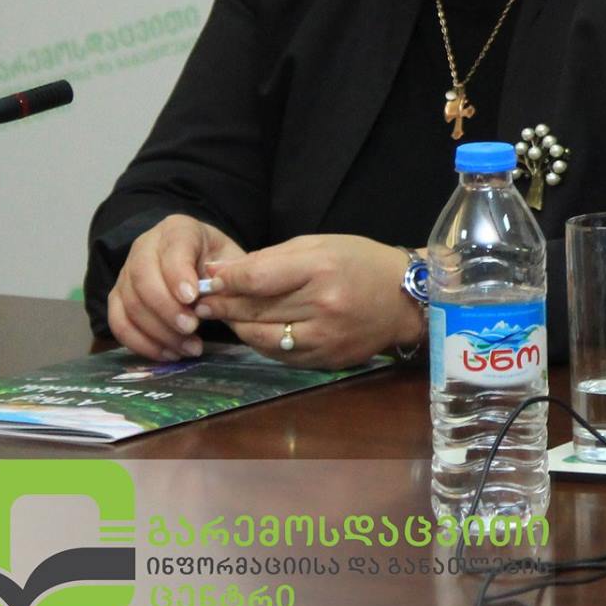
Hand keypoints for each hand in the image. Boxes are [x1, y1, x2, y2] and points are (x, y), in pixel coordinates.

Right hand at [106, 214, 244, 361]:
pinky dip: (142, 343)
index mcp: (178, 230)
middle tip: (192, 328)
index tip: (192, 298)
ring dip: (158, 332)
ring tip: (189, 348)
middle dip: (166, 308)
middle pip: (143, 278)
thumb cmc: (218, 263)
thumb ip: (231, 275)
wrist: (199, 264)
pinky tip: (169, 354)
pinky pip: (119, 324)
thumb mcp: (232, 261)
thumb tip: (225, 292)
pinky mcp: (118, 298)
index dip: (178, 274)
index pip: (172, 249)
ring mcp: (126, 273)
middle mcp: (145, 247)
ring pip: (130, 305)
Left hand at [196, 234, 421, 368]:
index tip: (205, 278)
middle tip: (199, 301)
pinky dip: (259, 342)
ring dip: (235, 326)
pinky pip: (277, 354)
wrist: (406, 299)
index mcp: (322, 269)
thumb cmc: (362, 263)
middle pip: (254, 309)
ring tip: (221, 316)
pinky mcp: (324, 359)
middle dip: (221, 304)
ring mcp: (324, 337)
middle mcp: (322, 306)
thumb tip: (221, 271)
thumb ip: (270, 259)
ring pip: (259, 337)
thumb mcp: (320, 245)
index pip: (257, 278)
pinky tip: (252, 330)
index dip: (225, 280)